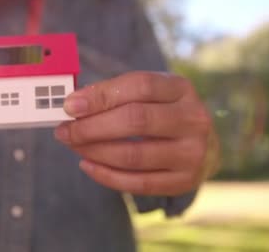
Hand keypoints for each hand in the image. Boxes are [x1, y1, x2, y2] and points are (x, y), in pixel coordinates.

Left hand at [55, 71, 216, 195]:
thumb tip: (73, 104)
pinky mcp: (184, 181)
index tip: (70, 105)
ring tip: (73, 146)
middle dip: (92, 127)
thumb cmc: (163, 112)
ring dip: (94, 152)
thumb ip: (115, 94)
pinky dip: (106, 175)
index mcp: (181, 88)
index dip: (101, 95)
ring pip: (133, 155)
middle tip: (65, 130)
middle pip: (136, 120)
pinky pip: (138, 183)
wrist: (204, 145)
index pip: (140, 86)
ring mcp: (191, 152)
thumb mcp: (149, 93)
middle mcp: (193, 119)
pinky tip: (87, 165)